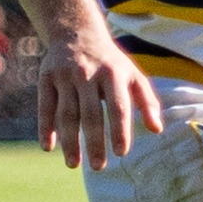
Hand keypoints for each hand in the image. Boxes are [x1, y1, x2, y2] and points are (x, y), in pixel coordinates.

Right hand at [38, 25, 163, 169]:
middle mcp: (88, 74)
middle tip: (99, 167)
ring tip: (74, 165)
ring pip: (67, 113)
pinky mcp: (46, 78)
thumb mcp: (133, 76)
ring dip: (70, 141)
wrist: (77, 34)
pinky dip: (46, 127)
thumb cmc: (111, 63)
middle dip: (95, 142)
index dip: (120, 130)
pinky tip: (48, 147)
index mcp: (114, 73)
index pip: (118, 106)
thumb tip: (158, 130)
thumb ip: (146, 102)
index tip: (122, 153)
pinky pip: (45, 106)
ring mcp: (65, 75)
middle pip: (91, 114)